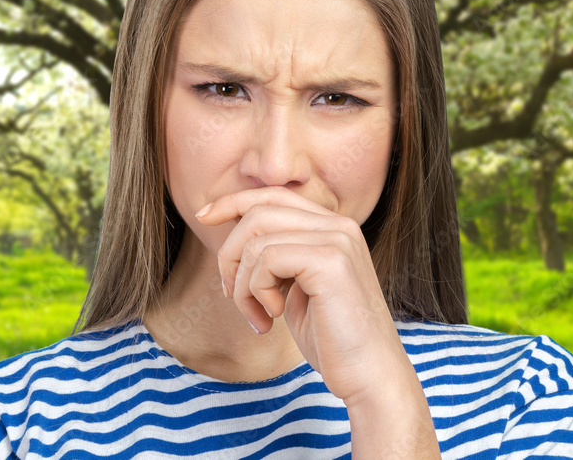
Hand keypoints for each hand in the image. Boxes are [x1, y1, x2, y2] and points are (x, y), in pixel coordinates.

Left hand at [199, 185, 406, 404]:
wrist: (370, 375)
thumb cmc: (331, 338)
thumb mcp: (296, 287)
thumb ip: (277, 255)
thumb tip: (233, 236)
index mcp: (333, 227)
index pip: (273, 196)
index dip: (233, 202)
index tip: (203, 217)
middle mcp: (339, 226)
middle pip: (258, 213)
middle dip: (230, 254)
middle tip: (231, 294)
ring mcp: (338, 240)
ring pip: (256, 239)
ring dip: (242, 284)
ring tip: (258, 315)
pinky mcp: (331, 261)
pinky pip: (266, 259)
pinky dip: (256, 291)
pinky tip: (274, 317)